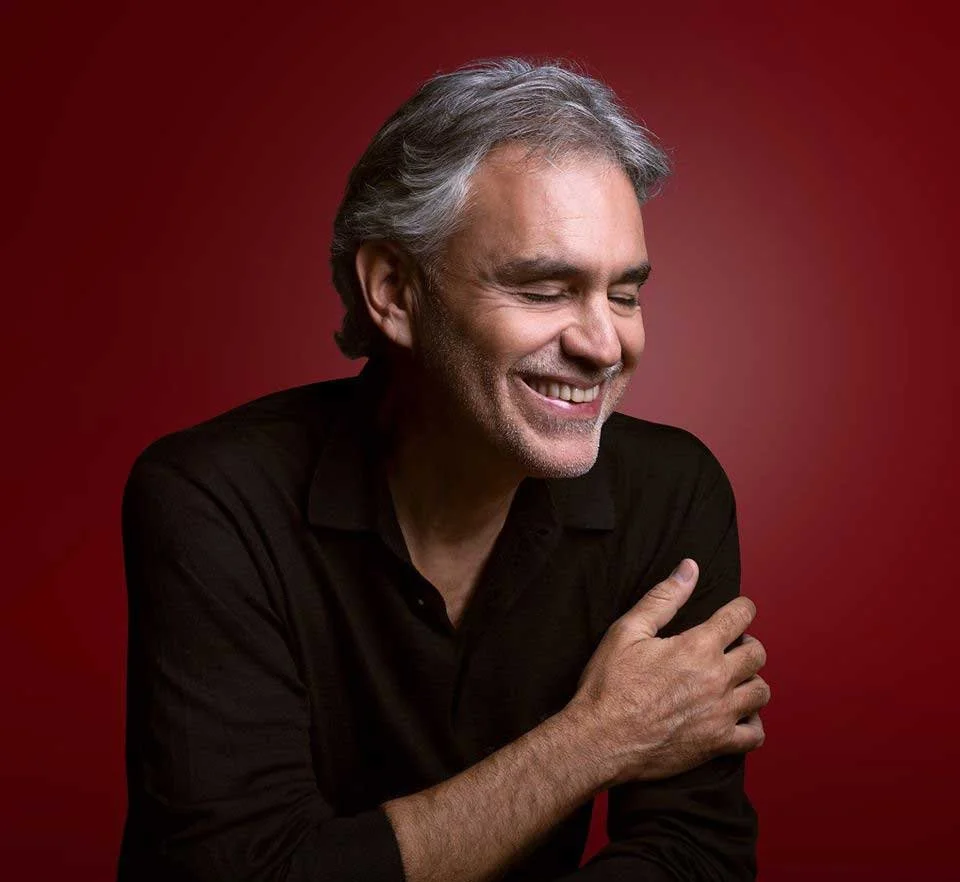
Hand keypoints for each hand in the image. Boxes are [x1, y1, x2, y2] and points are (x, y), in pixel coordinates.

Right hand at [566, 559, 769, 784]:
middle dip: (747, 643)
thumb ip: (663, 598)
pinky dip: (753, 723)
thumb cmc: (609, 684)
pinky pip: (755, 734)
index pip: (739, 617)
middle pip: (757, 654)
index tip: (740, 609)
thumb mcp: (628, 631)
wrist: (600, 739)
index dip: (743, 608)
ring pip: (761, 692)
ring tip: (733, 679)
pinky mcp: (717, 743)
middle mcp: (717, 679)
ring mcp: (721, 714)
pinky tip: (738, 715)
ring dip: (751, 680)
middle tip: (730, 646)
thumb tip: (689, 568)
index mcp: (697, 646)